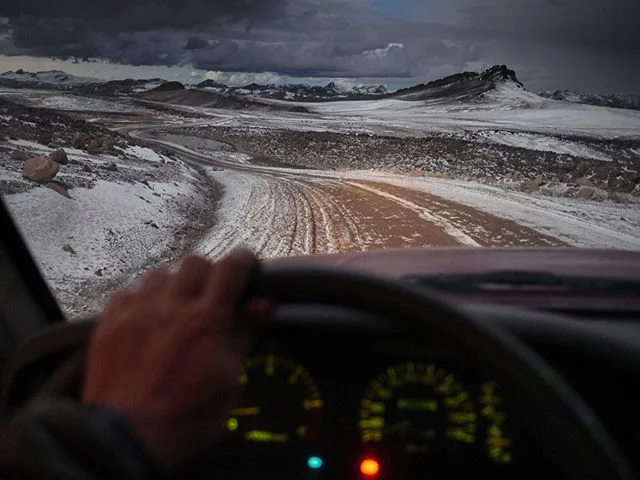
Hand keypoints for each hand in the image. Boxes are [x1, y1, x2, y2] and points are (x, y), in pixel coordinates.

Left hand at [82, 249, 269, 466]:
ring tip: (175, 308)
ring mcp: (137, 311)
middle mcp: (172, 305)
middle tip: (211, 295)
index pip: (231, 268)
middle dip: (208, 274)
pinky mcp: (109, 322)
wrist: (128, 437)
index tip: (248, 266)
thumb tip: (262, 305)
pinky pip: (127, 293)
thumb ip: (244, 336)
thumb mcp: (230, 380)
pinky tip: (145, 319)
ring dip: (173, 285)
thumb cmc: (187, 415)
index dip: (244, 260)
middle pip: (194, 263)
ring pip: (159, 275)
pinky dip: (141, 300)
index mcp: (207, 319)